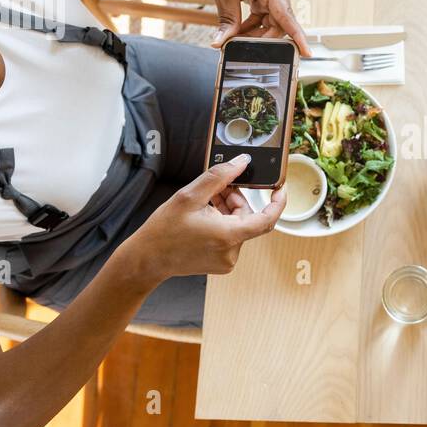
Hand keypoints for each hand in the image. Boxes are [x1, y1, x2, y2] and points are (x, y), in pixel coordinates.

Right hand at [120, 155, 286, 283]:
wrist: (147, 259)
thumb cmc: (164, 230)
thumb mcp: (190, 195)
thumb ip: (220, 176)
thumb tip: (242, 163)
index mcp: (228, 236)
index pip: (268, 219)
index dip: (278, 202)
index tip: (280, 188)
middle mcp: (232, 252)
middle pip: (247, 218)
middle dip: (235, 199)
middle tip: (218, 188)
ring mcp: (227, 261)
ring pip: (238, 226)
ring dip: (226, 210)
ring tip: (205, 201)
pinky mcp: (221, 264)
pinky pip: (230, 237)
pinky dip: (222, 223)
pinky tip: (204, 216)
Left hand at [203, 0, 311, 55]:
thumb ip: (226, 19)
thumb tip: (221, 42)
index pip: (288, 16)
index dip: (298, 37)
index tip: (307, 53)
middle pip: (280, 25)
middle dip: (262, 39)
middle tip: (240, 46)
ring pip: (273, 25)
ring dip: (256, 34)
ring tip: (236, 37)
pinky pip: (266, 20)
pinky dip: (254, 28)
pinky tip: (239, 31)